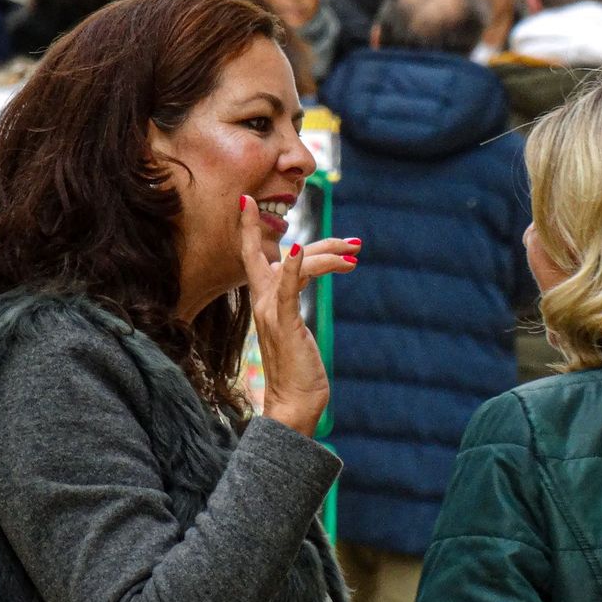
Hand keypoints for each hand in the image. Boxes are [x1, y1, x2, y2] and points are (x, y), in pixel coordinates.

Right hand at [240, 195, 359, 436]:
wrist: (293, 402)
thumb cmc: (298, 368)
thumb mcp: (294, 325)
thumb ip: (293, 298)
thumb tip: (305, 275)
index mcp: (263, 301)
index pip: (253, 256)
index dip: (249, 228)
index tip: (246, 199)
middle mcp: (262, 302)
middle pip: (279, 255)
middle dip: (319, 242)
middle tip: (354, 243)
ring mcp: (270, 312)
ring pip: (295, 266)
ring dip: (327, 255)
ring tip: (356, 256)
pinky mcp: (283, 323)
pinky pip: (286, 289)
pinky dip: (291, 268)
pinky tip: (295, 252)